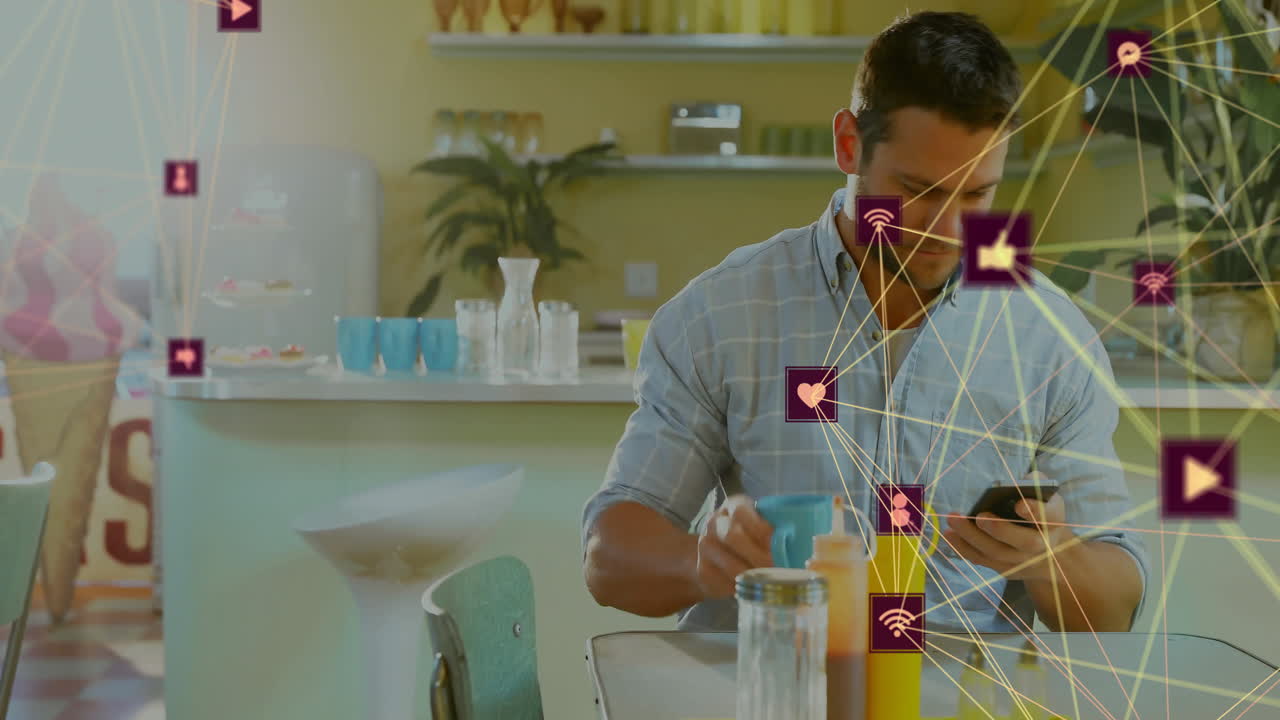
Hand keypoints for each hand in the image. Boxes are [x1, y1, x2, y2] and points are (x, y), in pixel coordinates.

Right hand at [693, 494, 773, 599]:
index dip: (759, 529)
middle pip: (732, 536)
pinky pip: (723, 582)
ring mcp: (706, 547)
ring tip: (770, 583)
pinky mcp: (703, 570)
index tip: (776, 544)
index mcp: (733, 506)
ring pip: (729, 564)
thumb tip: (807, 544)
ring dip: (752, 576)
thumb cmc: (751, 538)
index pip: (741, 512)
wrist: (717, 556)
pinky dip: (742, 588)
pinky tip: (753, 589)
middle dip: (758, 556)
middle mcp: (715, 523)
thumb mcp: (762, 526)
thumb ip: (778, 530)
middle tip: (776, 569)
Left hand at [941, 493, 1072, 581]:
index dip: (1035, 511)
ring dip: (972, 537)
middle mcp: (1041, 545)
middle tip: (980, 516)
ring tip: (953, 519)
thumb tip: (1018, 481)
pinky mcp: (1004, 569)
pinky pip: (982, 560)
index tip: (1019, 504)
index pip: (1049, 517)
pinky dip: (964, 548)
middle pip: (1024, 542)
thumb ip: (1035, 483)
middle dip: (1001, 530)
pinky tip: (949, 534)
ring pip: (997, 553)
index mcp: (1053, 522)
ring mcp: (1022, 561)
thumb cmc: (1042, 515)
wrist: (1050, 553)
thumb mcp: (1046, 497)